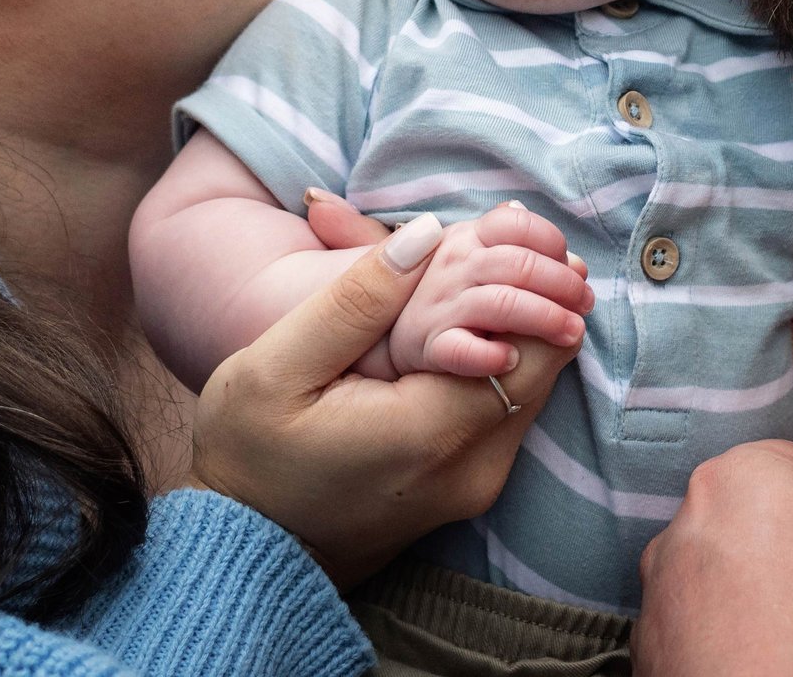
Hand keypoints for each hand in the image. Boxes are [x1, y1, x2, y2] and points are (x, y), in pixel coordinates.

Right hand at [189, 213, 577, 584]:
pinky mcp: (470, 489)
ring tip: (486, 276)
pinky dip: (500, 364)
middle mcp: (473, 469)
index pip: (532, 345)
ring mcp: (477, 486)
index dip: (533, 280)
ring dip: (520, 330)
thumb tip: (429, 233)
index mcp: (430, 434)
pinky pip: (508, 411)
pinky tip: (465, 330)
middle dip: (533, 299)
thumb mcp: (276, 368)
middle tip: (503, 243)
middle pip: (545, 365)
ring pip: (533, 387)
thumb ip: (356, 300)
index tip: (506, 235)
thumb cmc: (248, 460)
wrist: (246, 559)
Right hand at [385, 204, 593, 376]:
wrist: (380, 337)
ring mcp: (438, 306)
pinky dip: (489, 355)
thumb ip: (519, 252)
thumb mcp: (474, 262)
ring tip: (571, 334)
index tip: (574, 268)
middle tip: (585, 305)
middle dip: (563, 284)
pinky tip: (510, 360)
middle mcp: (452, 265)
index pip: (516, 225)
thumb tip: (570, 257)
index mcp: (467, 238)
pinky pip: (460, 350)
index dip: (553, 243)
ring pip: (501, 303)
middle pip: (518, 263)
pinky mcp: (427, 349)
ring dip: (545, 317)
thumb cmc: (444, 298)